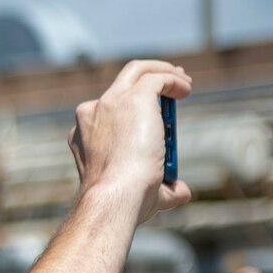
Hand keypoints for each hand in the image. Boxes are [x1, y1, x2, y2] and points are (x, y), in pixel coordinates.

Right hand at [67, 59, 192, 222]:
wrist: (116, 195)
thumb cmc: (123, 200)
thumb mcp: (143, 192)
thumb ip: (162, 188)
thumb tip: (181, 192)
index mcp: (85, 134)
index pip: (110, 111)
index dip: (134, 110)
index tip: (157, 114)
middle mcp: (92, 114)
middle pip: (121, 82)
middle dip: (148, 78)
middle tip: (172, 83)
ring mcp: (110, 103)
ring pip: (137, 71)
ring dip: (163, 72)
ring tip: (184, 81)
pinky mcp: (133, 98)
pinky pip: (157, 79)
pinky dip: (173, 80)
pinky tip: (186, 89)